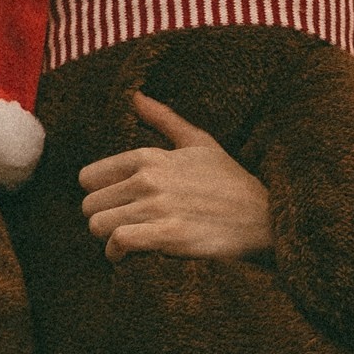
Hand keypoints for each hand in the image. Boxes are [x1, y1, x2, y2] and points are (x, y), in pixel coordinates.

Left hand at [78, 97, 273, 263]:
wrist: (265, 218)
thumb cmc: (230, 182)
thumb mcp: (200, 142)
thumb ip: (163, 119)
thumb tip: (135, 96)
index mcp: (149, 156)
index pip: (89, 177)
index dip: (98, 195)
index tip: (114, 206)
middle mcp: (149, 179)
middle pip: (89, 205)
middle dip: (102, 220)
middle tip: (121, 227)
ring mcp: (158, 207)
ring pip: (98, 226)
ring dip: (108, 240)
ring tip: (125, 243)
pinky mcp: (168, 235)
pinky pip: (119, 243)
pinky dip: (117, 255)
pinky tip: (128, 257)